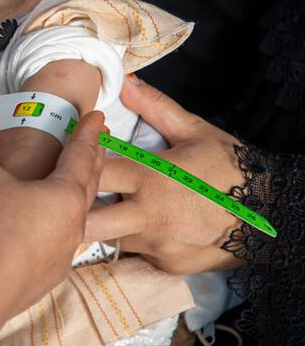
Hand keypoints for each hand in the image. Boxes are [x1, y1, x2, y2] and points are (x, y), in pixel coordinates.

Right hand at [0, 111, 105, 314]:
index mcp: (65, 194)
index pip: (81, 155)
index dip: (87, 132)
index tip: (97, 117)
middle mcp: (70, 226)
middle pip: (85, 187)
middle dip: (89, 163)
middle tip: (93, 146)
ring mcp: (59, 256)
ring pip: (66, 220)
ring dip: (61, 201)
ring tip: (51, 190)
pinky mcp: (41, 279)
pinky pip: (43, 246)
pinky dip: (33, 231)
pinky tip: (19, 230)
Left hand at [84, 76, 243, 274]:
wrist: (275, 215)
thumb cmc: (233, 169)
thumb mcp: (195, 131)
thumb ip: (155, 106)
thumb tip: (125, 81)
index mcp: (150, 178)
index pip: (91, 172)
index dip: (76, 162)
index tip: (74, 154)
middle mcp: (148, 216)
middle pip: (87, 220)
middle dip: (73, 209)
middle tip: (70, 194)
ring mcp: (158, 245)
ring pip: (109, 238)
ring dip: (104, 222)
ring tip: (110, 205)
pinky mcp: (168, 265)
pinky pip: (137, 252)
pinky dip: (134, 238)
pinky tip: (144, 223)